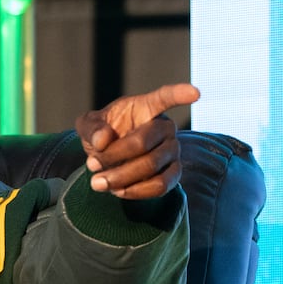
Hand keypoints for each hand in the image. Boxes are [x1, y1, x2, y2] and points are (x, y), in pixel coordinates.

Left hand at [75, 82, 200, 199]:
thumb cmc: (102, 135)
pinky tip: (118, 190)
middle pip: (142, 143)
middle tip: (91, 165)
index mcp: (147, 107)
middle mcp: (166, 127)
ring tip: (98, 182)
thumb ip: (92, 128)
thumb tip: (103, 140)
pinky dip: (135, 191)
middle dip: (112, 157)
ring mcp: (173, 151)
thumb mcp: (88, 125)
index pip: (166, 97)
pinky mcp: (173, 173)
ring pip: (152, 167)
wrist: (108, 159)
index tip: (194, 92)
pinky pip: (160, 186)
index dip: (179, 94)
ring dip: (121, 178)